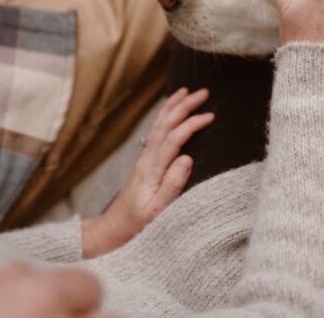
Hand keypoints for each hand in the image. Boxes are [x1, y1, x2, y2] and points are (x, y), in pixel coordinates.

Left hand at [81, 88, 213, 257]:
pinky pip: (156, 133)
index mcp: (152, 170)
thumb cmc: (136, 225)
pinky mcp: (145, 164)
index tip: (211, 116)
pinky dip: (165, 118)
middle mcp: (146, 160)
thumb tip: (187, 159)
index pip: (173, 139)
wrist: (113, 231)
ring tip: (186, 92)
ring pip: (158, 126)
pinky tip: (171, 114)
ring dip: (172, 107)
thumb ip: (172, 186)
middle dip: (183, 106)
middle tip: (203, 92)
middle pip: (164, 126)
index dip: (191, 124)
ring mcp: (144, 160)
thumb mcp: (156, 212)